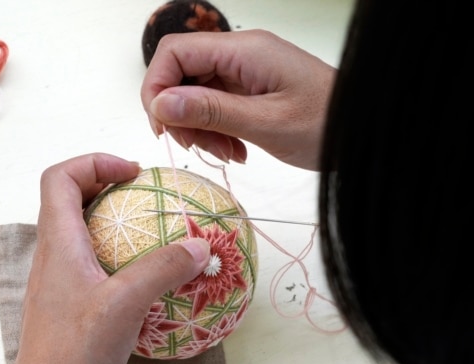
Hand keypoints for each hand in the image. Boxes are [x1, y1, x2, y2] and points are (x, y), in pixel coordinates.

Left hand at [0, 153, 209, 363]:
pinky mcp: (68, 300)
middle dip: (105, 183)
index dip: (93, 161)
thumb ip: (164, 268)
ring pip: (78, 228)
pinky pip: (88, 258)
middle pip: (67, 197)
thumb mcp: (126, 302)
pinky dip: (114, 250)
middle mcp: (52, 254)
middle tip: (143, 192)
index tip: (132, 172)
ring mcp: (58, 278)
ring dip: (110, 217)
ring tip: (147, 228)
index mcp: (58, 241)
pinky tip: (141, 273)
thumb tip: (200, 245)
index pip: (59, 177)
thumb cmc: (77, 350)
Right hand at [141, 29, 335, 169]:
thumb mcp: (266, 123)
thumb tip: (159, 104)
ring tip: (225, 154)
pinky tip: (235, 150)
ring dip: (199, 128)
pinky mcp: (250, 88)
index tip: (162, 126)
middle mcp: (241, 53)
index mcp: (244, 50)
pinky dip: (216, 130)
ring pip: (195, 93)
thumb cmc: (327, 125)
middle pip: (181, 73)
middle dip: (180, 114)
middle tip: (196, 147)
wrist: (365, 130)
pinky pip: (216, 105)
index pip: (175, 51)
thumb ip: (211, 111)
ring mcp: (245, 70)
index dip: (156, 86)